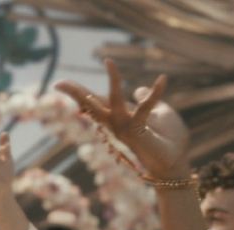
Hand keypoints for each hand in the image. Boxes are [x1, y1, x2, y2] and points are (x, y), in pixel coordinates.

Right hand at [55, 59, 189, 179]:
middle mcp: (116, 123)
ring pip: (110, 106)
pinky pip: (144, 109)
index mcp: (119, 116)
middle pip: (92, 105)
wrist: (175, 162)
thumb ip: (148, 100)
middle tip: (57, 83)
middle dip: (76, 93)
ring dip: (112, 83)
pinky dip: (155, 94)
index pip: (96, 101)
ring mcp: (123, 128)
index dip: (79, 92)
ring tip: (109, 63)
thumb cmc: (167, 140)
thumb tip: (139, 89)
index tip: (60, 84)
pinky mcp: (137, 131)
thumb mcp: (159, 113)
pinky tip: (162, 80)